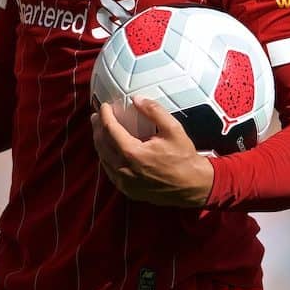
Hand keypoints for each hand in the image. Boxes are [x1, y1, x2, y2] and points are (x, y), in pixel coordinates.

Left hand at [90, 97, 213, 207]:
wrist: (192, 186)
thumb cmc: (184, 158)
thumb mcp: (173, 130)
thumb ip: (154, 111)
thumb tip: (137, 99)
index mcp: (133, 154)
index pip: (110, 130)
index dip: (105, 115)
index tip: (104, 106)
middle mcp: (124, 170)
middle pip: (101, 144)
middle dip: (98, 128)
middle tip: (97, 116)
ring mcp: (124, 183)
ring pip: (103, 159)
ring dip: (99, 143)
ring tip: (100, 130)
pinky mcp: (127, 190)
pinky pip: (110, 171)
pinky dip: (106, 157)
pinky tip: (109, 150)